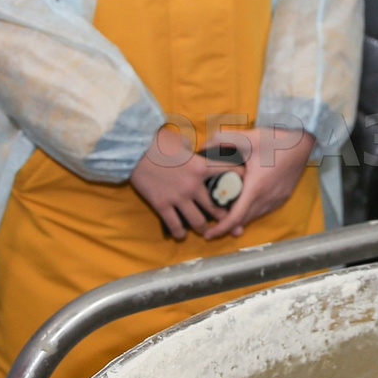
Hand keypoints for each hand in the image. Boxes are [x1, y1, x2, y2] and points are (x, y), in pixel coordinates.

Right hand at [129, 124, 231, 239]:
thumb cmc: (159, 143)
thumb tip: (199, 153)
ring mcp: (178, 198)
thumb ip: (195, 152)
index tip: (243, 183)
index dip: (240, 178)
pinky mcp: (162, 206)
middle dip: (224, 215)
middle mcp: (193, 185)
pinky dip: (180, 233)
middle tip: (227, 219)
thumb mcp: (183, 143)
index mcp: (201, 167)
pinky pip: (175, 226)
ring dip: (203, 228)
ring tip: (205, 231)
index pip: (230, 173)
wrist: (134, 151)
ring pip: (198, 222)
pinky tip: (181, 234)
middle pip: (216, 207)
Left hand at [201, 128, 317, 238]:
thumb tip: (202, 148)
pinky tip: (245, 204)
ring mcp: (277, 199)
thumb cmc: (276, 141)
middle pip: (243, 220)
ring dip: (240, 219)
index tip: (208, 235)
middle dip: (227, 226)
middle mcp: (267, 199)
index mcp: (256, 189)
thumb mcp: (247, 138)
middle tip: (211, 225)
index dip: (220, 228)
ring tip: (226, 216)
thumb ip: (222, 140)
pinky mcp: (283, 197)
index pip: (236, 217)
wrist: (303, 141)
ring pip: (254, 216)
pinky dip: (252, 212)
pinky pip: (264, 210)